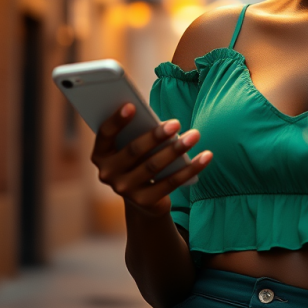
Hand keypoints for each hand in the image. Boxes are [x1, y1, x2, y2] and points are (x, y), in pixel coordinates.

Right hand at [91, 103, 211, 217]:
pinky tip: (206, 156)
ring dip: (177, 149)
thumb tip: (160, 120)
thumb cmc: (140, 158)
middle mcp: (108, 173)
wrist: (143, 197)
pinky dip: (191, 168)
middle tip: (176, 123)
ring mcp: (125, 190)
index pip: (105, 134)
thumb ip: (138, 132)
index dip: (116, 120)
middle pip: (134, 151)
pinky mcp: (145, 202)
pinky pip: (171, 183)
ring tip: (195, 135)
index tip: (132, 105)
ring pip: (154, 166)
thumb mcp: (134, 144)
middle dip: (156, 136)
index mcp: (101, 154)